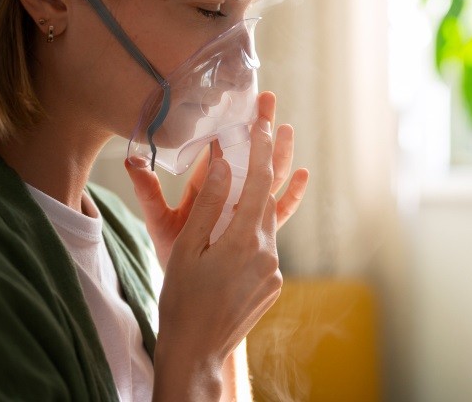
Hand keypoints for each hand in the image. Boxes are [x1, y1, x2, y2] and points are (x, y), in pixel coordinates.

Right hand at [148, 92, 306, 399]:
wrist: (196, 351)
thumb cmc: (181, 299)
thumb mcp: (186, 248)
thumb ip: (209, 205)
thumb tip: (225, 164)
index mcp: (243, 239)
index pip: (257, 181)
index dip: (261, 147)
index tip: (264, 120)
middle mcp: (267, 252)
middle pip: (271, 195)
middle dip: (273, 158)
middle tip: (279, 124)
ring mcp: (274, 270)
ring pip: (271, 220)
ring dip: (270, 192)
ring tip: (289, 158)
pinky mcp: (274, 283)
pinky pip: (268, 244)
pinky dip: (260, 226)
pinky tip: (256, 216)